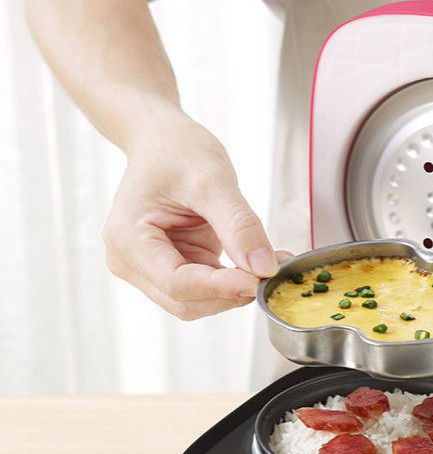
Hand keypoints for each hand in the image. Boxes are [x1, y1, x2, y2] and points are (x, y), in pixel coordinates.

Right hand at [102, 108, 289, 318]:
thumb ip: (239, 226)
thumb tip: (264, 268)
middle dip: (230, 294)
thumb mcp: (212, 181)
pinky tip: (260, 265)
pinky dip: (236, 282)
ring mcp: (152, 270)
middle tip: (272, 275)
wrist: (162, 140)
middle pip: (187, 302)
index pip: (178, 284)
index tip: (260, 280)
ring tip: (272, 265)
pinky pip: (208, 289)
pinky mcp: (175, 270)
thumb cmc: (176, 151)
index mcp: (128, 240)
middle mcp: (132, 263)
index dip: (221, 288)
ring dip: (237, 291)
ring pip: (200, 302)